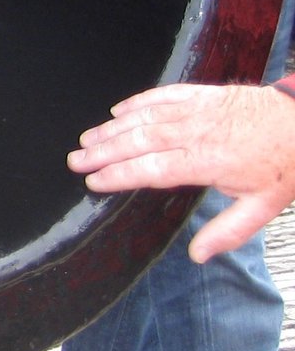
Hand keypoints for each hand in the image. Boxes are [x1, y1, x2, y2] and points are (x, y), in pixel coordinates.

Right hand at [68, 83, 294, 259]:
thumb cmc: (285, 165)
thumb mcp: (263, 207)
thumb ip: (228, 232)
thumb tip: (198, 256)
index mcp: (208, 162)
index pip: (152, 169)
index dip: (119, 175)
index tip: (94, 182)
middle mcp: (197, 133)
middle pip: (140, 141)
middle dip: (103, 151)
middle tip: (75, 160)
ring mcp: (199, 110)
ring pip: (146, 117)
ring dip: (113, 128)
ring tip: (87, 138)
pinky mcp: (204, 94)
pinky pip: (164, 95)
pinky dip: (138, 101)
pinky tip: (118, 110)